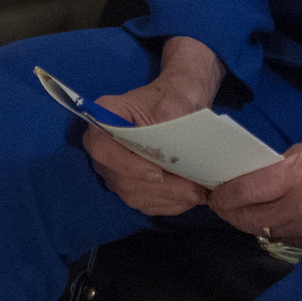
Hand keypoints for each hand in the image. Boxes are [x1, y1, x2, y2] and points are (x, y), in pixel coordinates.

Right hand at [83, 36, 224, 217]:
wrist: (182, 102)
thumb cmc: (174, 96)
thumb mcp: (175, 102)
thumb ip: (169, 123)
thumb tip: (174, 155)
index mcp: (105, 117)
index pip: (103, 149)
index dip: (127, 166)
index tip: (157, 174)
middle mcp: (104, 147)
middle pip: (121, 179)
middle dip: (159, 188)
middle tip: (193, 189)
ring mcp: (115, 168)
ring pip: (134, 194)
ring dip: (167, 198)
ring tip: (198, 193)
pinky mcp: (130, 184)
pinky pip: (144, 201)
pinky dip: (168, 203)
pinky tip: (190, 197)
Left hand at [209, 133, 301, 242]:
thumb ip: (280, 165)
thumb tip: (250, 175)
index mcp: (300, 175)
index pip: (244, 191)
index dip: (223, 193)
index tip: (215, 188)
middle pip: (247, 218)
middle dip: (228, 210)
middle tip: (220, 199)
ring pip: (261, 231)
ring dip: (247, 220)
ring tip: (240, 206)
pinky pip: (282, 236)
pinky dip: (270, 227)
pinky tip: (268, 214)